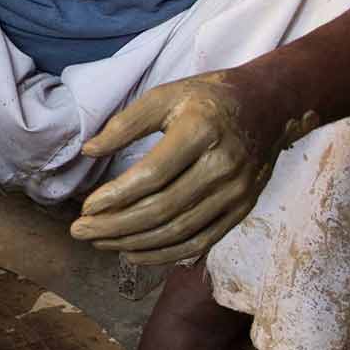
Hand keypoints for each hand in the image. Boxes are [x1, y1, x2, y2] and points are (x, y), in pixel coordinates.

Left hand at [71, 72, 280, 266]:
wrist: (269, 106)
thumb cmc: (209, 98)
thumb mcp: (167, 95)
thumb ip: (126, 123)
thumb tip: (89, 151)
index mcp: (201, 131)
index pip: (152, 175)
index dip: (116, 196)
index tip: (86, 207)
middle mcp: (222, 166)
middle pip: (162, 209)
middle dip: (115, 226)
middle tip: (81, 232)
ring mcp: (236, 192)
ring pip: (178, 231)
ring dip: (134, 243)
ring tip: (100, 243)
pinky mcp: (242, 210)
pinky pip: (200, 242)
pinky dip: (164, 254)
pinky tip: (134, 254)